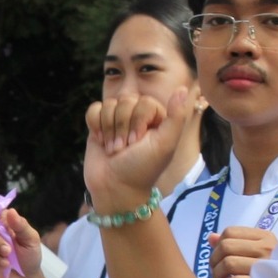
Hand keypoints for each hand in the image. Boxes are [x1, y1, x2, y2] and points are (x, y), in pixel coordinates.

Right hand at [84, 90, 189, 216]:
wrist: (113, 188)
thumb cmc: (142, 170)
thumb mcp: (164, 144)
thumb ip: (176, 116)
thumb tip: (182, 89)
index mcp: (156, 118)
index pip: (144, 102)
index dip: (138, 121)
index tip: (138, 143)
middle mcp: (138, 116)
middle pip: (125, 100)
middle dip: (122, 126)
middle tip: (124, 148)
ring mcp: (117, 120)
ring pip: (109, 104)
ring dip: (108, 129)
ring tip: (113, 148)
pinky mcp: (99, 125)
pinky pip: (94, 109)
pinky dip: (95, 124)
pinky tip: (100, 140)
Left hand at [212, 226, 277, 277]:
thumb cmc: (270, 270)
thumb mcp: (257, 250)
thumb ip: (234, 242)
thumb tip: (211, 237)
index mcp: (264, 237)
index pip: (230, 232)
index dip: (218, 244)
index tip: (218, 256)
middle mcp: (266, 249)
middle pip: (226, 247)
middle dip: (214, 260)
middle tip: (215, 271)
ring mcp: (265, 267)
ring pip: (228, 264)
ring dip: (216, 274)